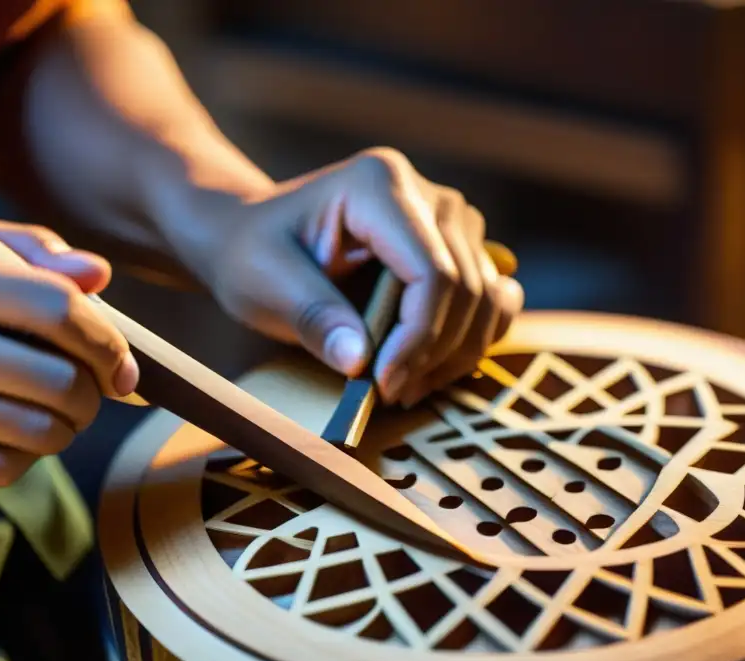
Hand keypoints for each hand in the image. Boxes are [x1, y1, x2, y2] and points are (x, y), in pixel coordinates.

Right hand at [0, 219, 136, 508]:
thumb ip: (23, 255)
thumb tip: (98, 273)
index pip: (53, 306)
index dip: (106, 339)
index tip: (123, 362)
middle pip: (56, 378)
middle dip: (93, 393)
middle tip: (89, 393)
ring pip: (38, 430)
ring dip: (65, 428)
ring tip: (54, 415)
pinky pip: (3, 467)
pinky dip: (25, 458)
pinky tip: (7, 438)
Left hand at [197, 147, 523, 406]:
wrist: (252, 235)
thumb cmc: (252, 251)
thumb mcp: (265, 281)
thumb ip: (313, 316)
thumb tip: (358, 360)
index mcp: (379, 184)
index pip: (431, 271)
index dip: (418, 336)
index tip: (384, 382)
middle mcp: (427, 193)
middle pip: (467, 286)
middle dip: (434, 352)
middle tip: (389, 392)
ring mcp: (450, 218)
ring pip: (488, 296)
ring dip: (455, 352)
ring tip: (404, 384)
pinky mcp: (458, 246)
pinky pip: (492, 298)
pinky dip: (469, 339)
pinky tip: (426, 365)